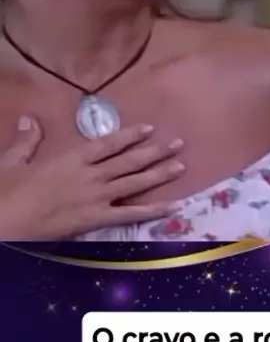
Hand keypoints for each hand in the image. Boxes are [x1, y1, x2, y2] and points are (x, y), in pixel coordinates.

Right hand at [0, 118, 184, 239]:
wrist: (5, 222)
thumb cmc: (7, 193)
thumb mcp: (13, 162)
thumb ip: (27, 141)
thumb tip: (29, 120)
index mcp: (72, 159)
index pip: (108, 143)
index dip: (130, 135)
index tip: (149, 128)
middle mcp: (90, 175)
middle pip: (129, 160)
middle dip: (155, 151)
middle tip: (179, 143)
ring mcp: (96, 197)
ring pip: (135, 182)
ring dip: (159, 174)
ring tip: (181, 166)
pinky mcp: (96, 219)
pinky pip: (130, 213)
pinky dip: (153, 210)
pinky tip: (173, 206)